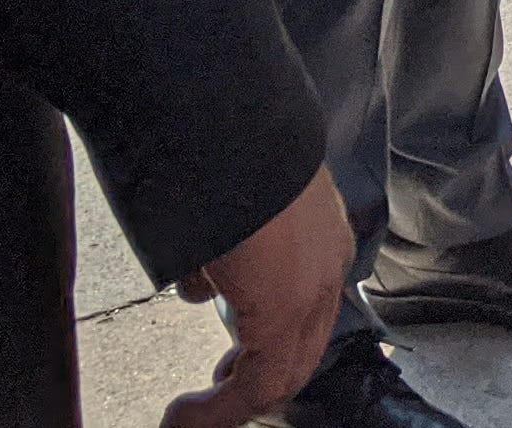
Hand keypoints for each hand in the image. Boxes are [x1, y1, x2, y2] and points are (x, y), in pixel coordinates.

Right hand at [163, 167, 351, 427]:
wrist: (222, 113)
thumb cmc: (216, 144)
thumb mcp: (226, 207)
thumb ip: (225, 252)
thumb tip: (202, 283)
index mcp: (319, 234)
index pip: (305, 315)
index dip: (266, 348)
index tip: (228, 368)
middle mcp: (325, 262)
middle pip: (298, 352)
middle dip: (252, 383)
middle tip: (215, 401)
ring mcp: (312, 284)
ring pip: (282, 371)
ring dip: (234, 400)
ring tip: (195, 412)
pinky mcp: (287, 305)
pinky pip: (261, 380)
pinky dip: (220, 408)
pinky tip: (187, 413)